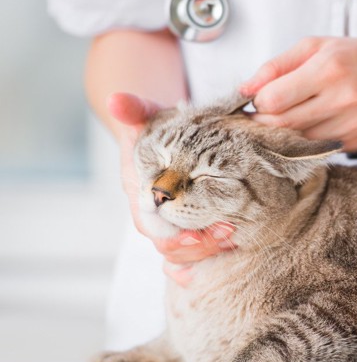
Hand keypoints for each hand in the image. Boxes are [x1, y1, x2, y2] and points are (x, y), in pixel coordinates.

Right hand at [107, 93, 236, 286]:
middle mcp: (155, 216)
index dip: (176, 233)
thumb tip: (117, 101)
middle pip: (172, 248)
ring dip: (210, 249)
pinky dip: (208, 259)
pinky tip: (228, 254)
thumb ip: (134, 109)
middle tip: (229, 228)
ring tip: (234, 232)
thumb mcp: (147, 115)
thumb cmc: (157, 127)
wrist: (164, 136)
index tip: (199, 228)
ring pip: (185, 255)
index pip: (154, 229)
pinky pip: (194, 257)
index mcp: (141, 196)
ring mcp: (172, 224)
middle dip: (200, 243)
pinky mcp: (189, 228)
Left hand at [239, 37, 356, 151]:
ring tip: (286, 117)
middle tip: (260, 115)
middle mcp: (341, 99)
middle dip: (263, 122)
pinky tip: (312, 124)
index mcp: (329, 69)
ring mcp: (349, 126)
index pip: (274, 99)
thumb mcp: (317, 46)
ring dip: (282, 133)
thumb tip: (245, 89)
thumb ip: (277, 65)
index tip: (258, 98)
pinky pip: (315, 148)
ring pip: (296, 141)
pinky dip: (304, 140)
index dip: (258, 102)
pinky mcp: (353, 144)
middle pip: (281, 125)